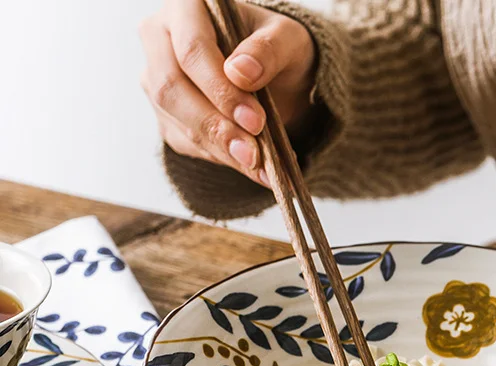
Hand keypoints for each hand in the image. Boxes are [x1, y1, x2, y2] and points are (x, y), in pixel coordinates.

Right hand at [139, 0, 314, 181]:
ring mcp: (158, 81)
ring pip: (177, 122)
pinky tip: (253, 168)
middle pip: (172, 89)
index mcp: (185, 8)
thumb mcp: (286, 39)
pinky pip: (188, 144)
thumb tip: (241, 72)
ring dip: (220, 149)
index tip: (256, 120)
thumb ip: (267, 50)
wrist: (273, 73)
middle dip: (216, 126)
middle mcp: (160, 41)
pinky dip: (222, 159)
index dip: (220, 89)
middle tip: (254, 154)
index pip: (191, 51)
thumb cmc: (276, 47)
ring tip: (259, 166)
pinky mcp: (167, 117)